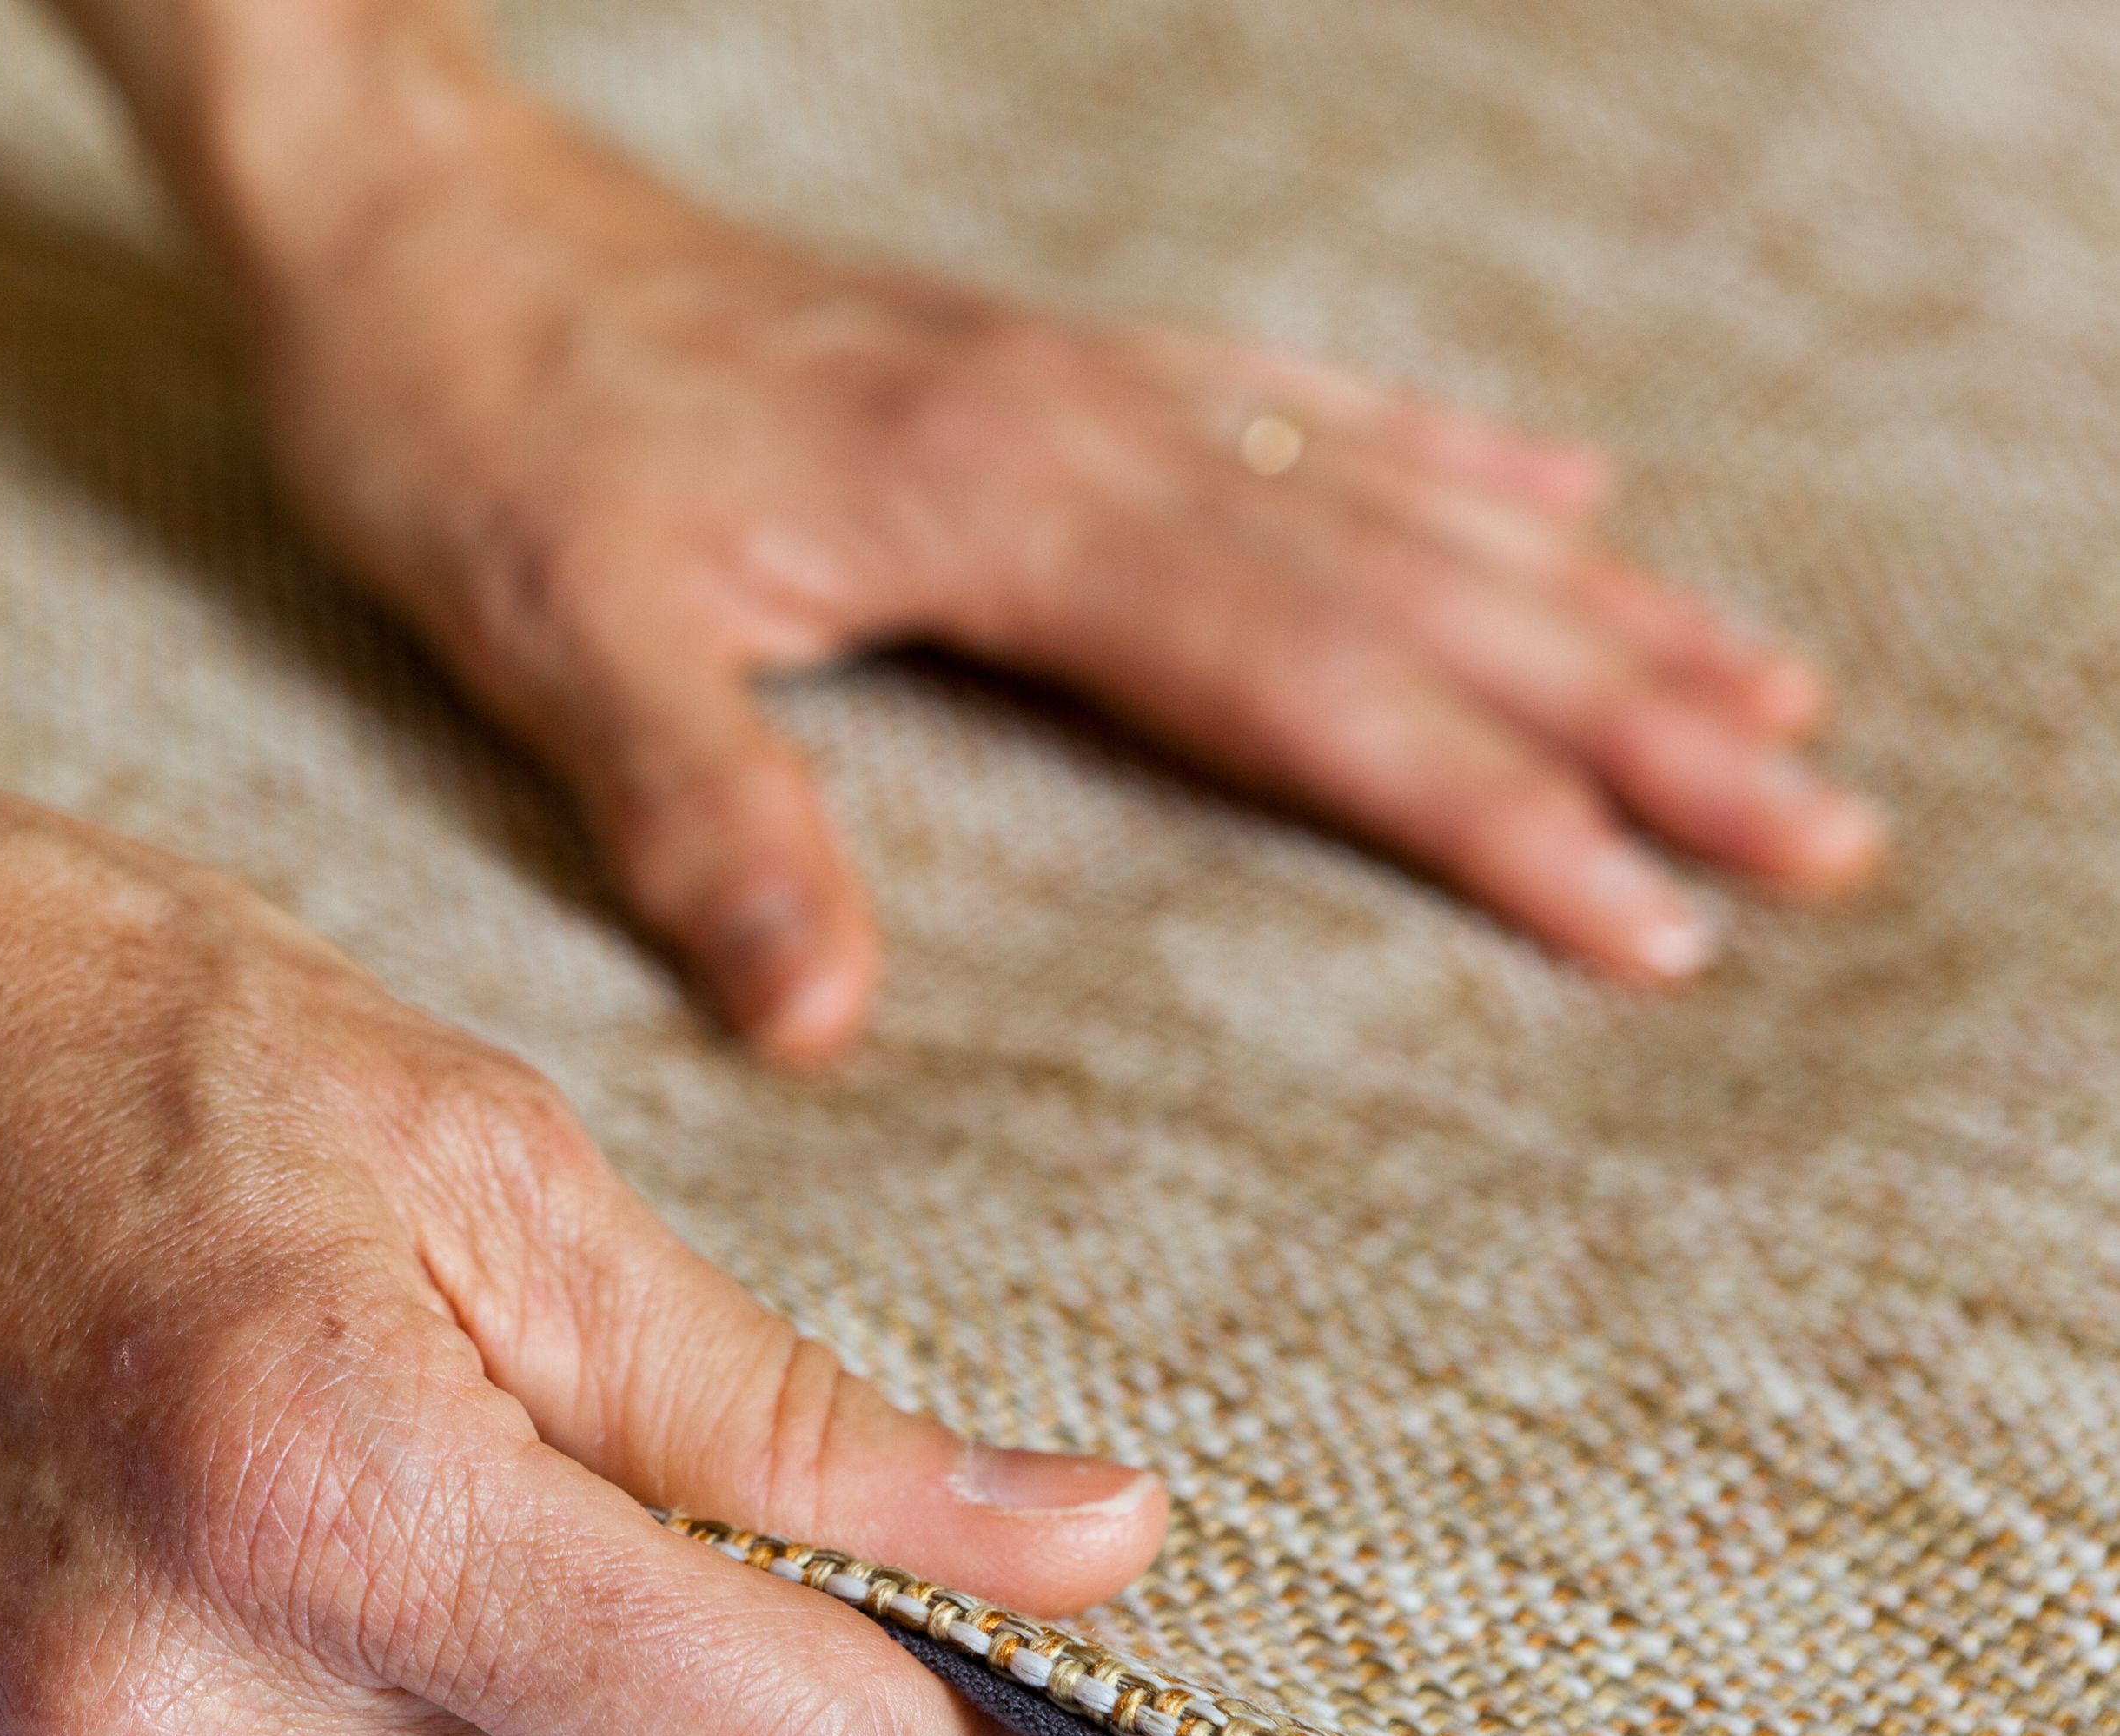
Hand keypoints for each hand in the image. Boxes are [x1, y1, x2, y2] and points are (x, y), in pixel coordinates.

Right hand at [0, 724, 1165, 1735]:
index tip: (976, 1669)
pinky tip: (204, 1585)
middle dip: (687, 1686)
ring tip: (332, 1487)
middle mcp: (135, 1708)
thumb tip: (1062, 1544)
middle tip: (570, 1472)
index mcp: (309, 1479)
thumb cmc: (45, 1026)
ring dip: (485, 1729)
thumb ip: (783, 1405)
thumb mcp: (477, 1138)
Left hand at [247, 92, 1884, 1060]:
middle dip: (1625, 716)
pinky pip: (1299, 402)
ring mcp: (1071, 380)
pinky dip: (1446, 453)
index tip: (1658, 920)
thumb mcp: (551, 635)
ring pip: (1392, 492)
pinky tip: (1550, 484)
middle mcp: (1079, 428)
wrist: (410, 216)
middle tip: (1821, 824)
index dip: (1494, 805)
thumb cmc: (469, 421)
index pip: (1306, 680)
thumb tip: (826, 1023)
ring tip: (1762, 678)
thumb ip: (702, 813)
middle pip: (1411, 586)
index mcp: (995, 504)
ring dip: (1586, 594)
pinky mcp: (1032, 362)